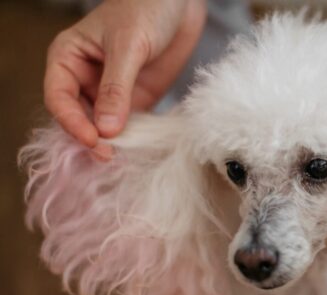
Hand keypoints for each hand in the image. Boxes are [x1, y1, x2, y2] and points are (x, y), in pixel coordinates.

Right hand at [44, 0, 205, 157]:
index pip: (59, 98)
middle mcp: (86, 78)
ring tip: (122, 159)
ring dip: (111, 144)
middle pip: (79, 117)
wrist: (179, 2)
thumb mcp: (129, 46)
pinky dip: (132, 139)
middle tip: (107, 156)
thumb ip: (117, 87)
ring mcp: (111, 92)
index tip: (92, 139)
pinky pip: (129, 125)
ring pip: (102, 126)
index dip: (71, 122)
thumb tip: (106, 129)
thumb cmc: (146, 9)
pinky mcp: (137, 99)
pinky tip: (138, 150)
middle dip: (90, 138)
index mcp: (68, 58)